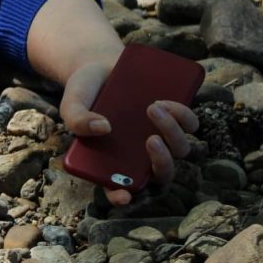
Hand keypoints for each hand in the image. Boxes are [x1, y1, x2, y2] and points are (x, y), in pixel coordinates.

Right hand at [60, 60, 199, 205]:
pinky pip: (191, 126)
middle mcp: (140, 155)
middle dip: (161, 162)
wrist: (102, 65)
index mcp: (112, 160)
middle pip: (161, 174)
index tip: (123, 195)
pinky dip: (183, 117)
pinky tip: (165, 102)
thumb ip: (77, 119)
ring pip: (180, 151)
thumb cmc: (85, 91)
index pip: (118, 189)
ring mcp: (160, 138)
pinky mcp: (174, 119)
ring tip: (152, 107)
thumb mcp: (72, 103)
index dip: (121, 196)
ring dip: (172, 133)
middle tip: (150, 140)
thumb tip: (104, 128)